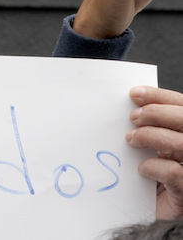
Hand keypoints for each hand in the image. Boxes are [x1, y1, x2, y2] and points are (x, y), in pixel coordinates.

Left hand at [127, 86, 182, 218]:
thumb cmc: (151, 179)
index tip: (134, 93)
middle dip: (157, 113)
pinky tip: (142, 170)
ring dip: (151, 136)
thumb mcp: (150, 148)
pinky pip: (175, 172)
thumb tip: (132, 106)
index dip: (160, 97)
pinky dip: (154, 166)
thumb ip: (149, 128)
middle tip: (133, 117)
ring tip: (131, 140)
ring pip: (181, 143)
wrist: (153, 216)